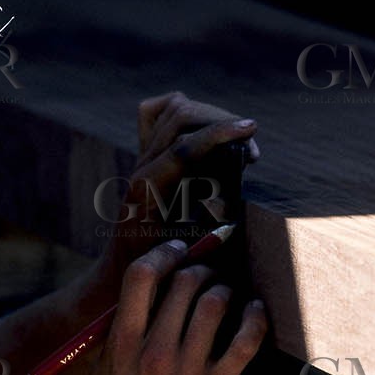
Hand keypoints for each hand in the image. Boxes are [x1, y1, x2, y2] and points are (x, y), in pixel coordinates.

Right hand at [82, 239, 268, 374]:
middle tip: (209, 273)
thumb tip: (139, 300)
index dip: (164, 253)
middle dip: (201, 269)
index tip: (177, 250)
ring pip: (214, 304)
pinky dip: (254, 319)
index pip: (141, 275)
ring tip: (229, 292)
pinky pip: (243, 343)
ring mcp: (185, 372)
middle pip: (184, 283)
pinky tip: (255, 311)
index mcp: (119, 342)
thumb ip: (118, 337)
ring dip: (225, 289)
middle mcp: (153, 351)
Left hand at [94, 92, 260, 287]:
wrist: (123, 266)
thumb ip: (205, 228)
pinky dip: (183, 111)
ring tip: (237, 139)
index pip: (183, 147)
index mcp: (147, 189)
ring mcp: (142, 157)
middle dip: (221, 123)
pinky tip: (204, 128)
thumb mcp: (185, 252)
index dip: (219, 134)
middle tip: (251, 151)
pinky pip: (157, 113)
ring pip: (173, 108)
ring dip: (210, 116)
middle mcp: (141, 166)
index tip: (250, 128)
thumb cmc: (158, 266)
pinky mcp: (146, 153)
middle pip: (180, 116)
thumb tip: (227, 199)